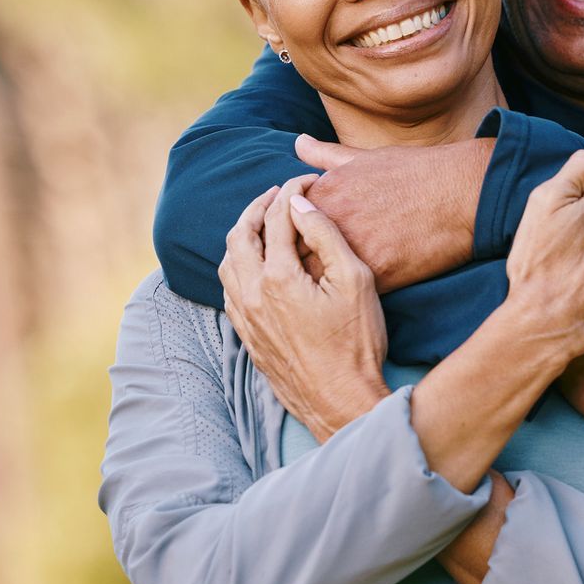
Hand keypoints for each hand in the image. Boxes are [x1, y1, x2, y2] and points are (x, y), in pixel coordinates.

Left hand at [220, 175, 388, 440]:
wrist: (342, 402)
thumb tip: (299, 202)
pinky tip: (255, 266)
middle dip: (256, 207)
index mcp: (278, 277)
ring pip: (227, 264)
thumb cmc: (356, 343)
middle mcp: (252, 295)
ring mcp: (246, 319)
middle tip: (275, 194)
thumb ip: (324, 236)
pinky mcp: (247, 338)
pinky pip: (229, 291)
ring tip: (262, 225)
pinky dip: (238, 267)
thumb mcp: (355, 281)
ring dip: (241, 237)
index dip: (291, 191)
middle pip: (239, 235)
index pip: (277, 218)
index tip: (306, 181)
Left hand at [295, 134, 488, 290]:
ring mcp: (353, 247)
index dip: (281, 239)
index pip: (281, 224)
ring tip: (313, 295)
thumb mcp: (363, 157)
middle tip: (294, 280)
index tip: (290, 249)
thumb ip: (324, 156)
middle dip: (288, 268)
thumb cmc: (415, 172)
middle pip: (289, 254)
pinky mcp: (378, 273)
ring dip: (308, 289)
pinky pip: (345, 295)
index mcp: (323, 193)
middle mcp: (331, 220)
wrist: (464, 193)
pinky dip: (339, 301)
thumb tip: (297, 143)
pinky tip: (339, 304)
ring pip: (312, 279)